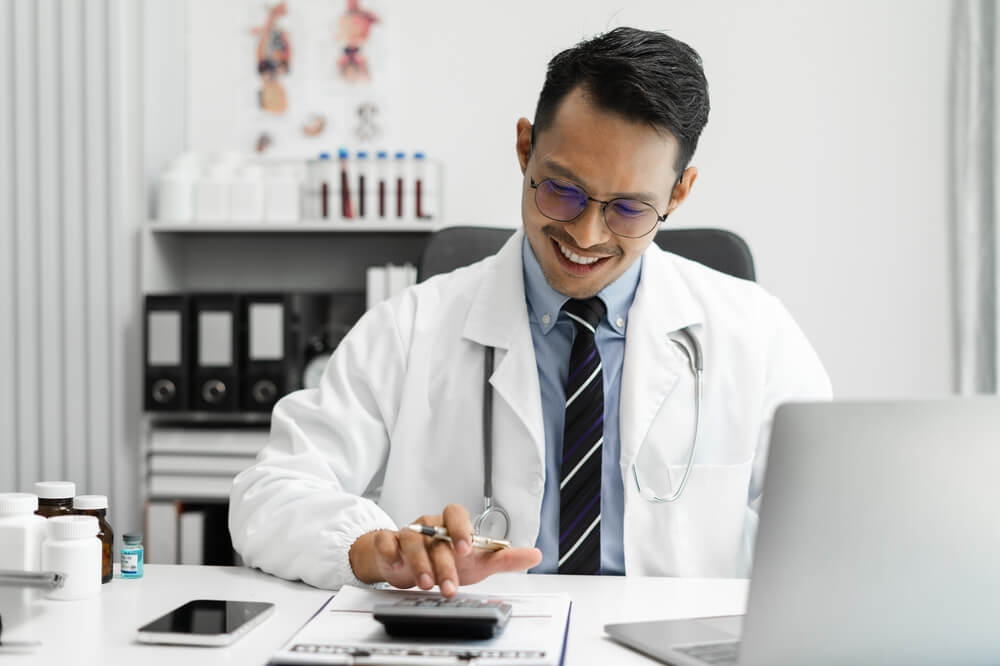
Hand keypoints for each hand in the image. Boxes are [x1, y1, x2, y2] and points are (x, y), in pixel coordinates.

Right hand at [349, 504, 541, 596]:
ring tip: (428, 584)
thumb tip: (535, 555)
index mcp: (451, 525)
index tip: (466, 549)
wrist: (411, 567)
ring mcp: (408, 533)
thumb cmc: (447, 561)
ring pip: (412, 540)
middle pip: (436, 536)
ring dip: (419, 563)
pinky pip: (386, 542)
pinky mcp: (389, 544)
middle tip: (449, 586)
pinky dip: (389, 552)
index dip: (461, 529)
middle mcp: (430, 525)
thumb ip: (504, 558)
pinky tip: (395, 565)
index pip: (456, 514)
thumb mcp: (477, 563)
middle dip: (443, 563)